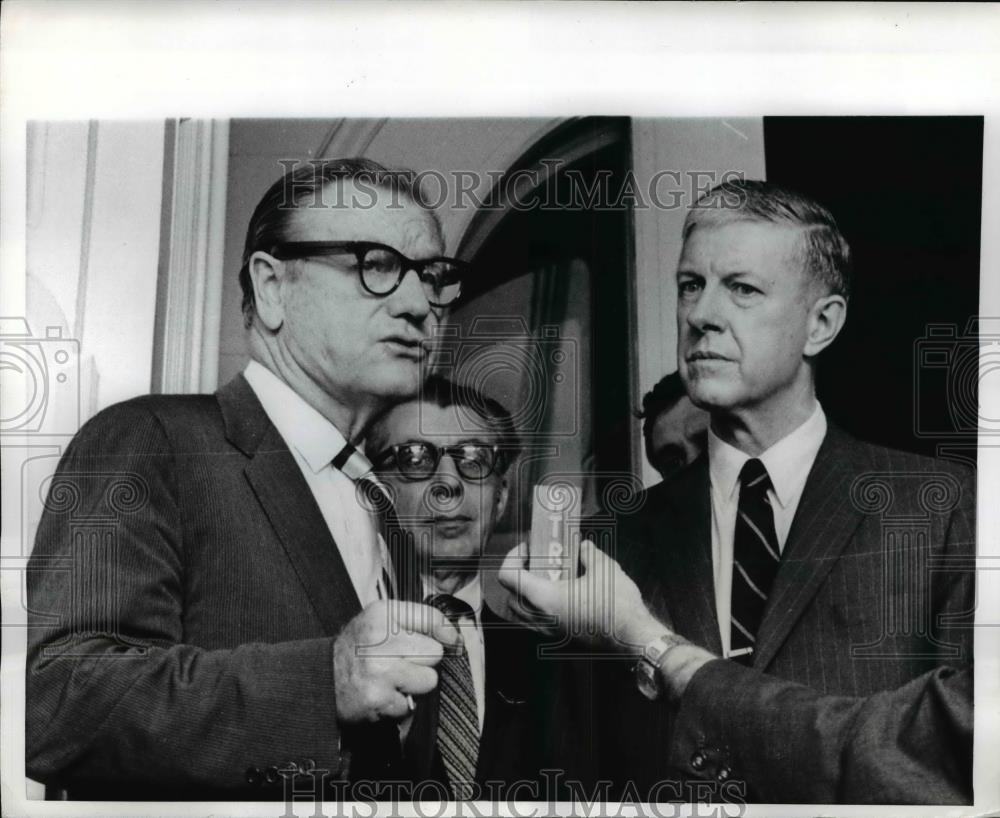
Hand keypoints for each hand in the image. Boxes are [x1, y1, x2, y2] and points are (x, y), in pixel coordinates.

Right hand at [333, 600, 458, 723]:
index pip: (431, 617)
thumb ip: (416, 620)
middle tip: (400, 662)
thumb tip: (453, 637)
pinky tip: (381, 694)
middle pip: (434, 653)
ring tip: (392, 679)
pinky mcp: (379, 699)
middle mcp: (380, 639)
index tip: (451, 640)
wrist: (320, 679)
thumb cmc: (357, 648)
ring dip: (415, 685)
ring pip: (429, 680)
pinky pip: (411, 705)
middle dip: (422, 661)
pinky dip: (399, 704)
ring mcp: (380, 670)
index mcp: (382, 614)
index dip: (446, 631)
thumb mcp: (379, 619)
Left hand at [497, 539, 667, 651]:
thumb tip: (583, 547)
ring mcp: (550, 632)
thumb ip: (588, 553)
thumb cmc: (616, 604)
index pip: (508, 578)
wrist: (633, 637)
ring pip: (522, 613)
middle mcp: (541, 618)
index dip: (512, 557)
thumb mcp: (604, 568)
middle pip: (511, 596)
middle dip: (519, 575)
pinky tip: (560, 595)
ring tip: (546, 578)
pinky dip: (538, 608)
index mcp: (545, 598)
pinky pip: (536, 623)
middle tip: (536, 560)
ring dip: (526, 593)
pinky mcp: (560, 639)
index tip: (529, 548)